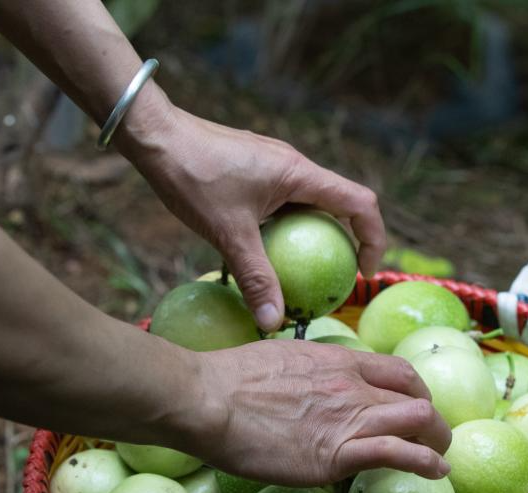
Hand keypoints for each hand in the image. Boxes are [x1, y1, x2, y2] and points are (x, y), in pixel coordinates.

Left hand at [119, 101, 385, 331]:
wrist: (153, 134)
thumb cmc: (192, 177)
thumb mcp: (227, 234)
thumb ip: (255, 279)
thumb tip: (274, 323)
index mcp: (300, 175)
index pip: (360, 204)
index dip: (374, 239)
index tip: (365, 271)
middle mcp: (294, 166)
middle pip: (340, 204)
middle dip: (347, 242)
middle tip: (336, 278)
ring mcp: (274, 166)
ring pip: (310, 204)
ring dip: (314, 236)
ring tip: (302, 273)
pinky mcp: (255, 169)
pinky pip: (285, 202)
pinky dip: (287, 229)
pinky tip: (262, 253)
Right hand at [186, 340, 451, 485]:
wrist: (206, 399)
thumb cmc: (226, 381)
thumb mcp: (277, 361)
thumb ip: (303, 374)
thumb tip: (301, 386)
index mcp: (337, 361)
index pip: (396, 371)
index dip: (415, 391)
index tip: (414, 406)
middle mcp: (351, 386)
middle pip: (415, 398)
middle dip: (431, 420)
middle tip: (430, 439)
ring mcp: (348, 419)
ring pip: (419, 422)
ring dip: (437, 442)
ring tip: (440, 459)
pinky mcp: (337, 454)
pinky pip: (398, 454)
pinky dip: (427, 463)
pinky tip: (437, 473)